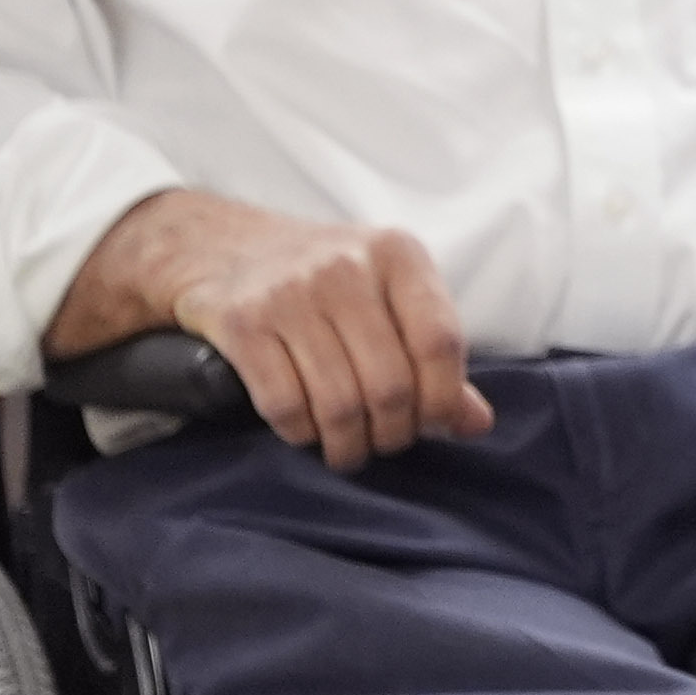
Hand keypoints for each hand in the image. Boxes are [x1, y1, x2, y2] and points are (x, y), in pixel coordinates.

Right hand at [58, 186, 488, 474]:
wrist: (218, 245)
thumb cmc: (321, 277)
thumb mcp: (386, 292)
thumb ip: (433, 352)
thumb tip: (477, 424)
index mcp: (397, 254)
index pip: (441, 341)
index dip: (442, 399)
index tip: (432, 424)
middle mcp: (347, 267)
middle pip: (390, 383)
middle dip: (392, 432)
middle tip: (384, 443)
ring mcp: (290, 293)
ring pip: (338, 403)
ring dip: (348, 444)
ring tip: (349, 449)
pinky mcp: (242, 322)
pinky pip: (284, 405)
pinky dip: (301, 433)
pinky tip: (306, 430)